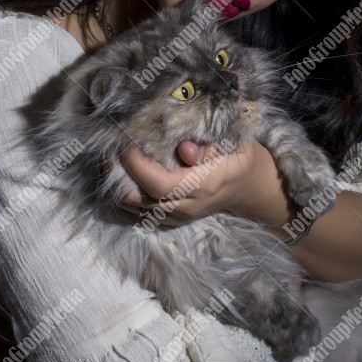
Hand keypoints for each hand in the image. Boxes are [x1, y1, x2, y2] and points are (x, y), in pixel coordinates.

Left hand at [117, 138, 296, 231]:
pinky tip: (122, 174)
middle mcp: (187, 206)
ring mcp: (178, 217)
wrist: (251, 187)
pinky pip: (138, 213)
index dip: (136, 165)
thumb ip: (211, 146)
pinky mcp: (171, 220)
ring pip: (134, 208)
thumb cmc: (242, 157)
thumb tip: (185, 149)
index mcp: (203, 186)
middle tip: (109, 147)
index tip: (125, 141)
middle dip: (118, 173)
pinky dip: (125, 193)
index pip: (159, 183)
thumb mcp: (236, 143)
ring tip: (112, 157)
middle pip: (139, 199)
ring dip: (118, 183)